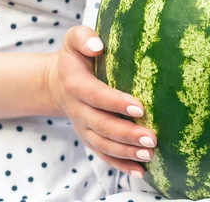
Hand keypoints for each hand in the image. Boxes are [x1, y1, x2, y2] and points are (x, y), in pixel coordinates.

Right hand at [44, 26, 156, 177]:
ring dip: (127, 152)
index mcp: (76, 85)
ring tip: (150, 154)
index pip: (97, 96)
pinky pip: (104, 156)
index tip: (140, 108)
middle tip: (152, 138)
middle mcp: (78, 110)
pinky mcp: (90, 138)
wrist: (58, 82)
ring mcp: (84, 128)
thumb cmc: (75, 57)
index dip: (116, 103)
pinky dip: (121, 165)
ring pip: (104, 145)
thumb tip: (98, 45)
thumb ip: (83, 37)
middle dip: (127, 134)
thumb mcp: (73, 40)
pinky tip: (141, 171)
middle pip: (102, 126)